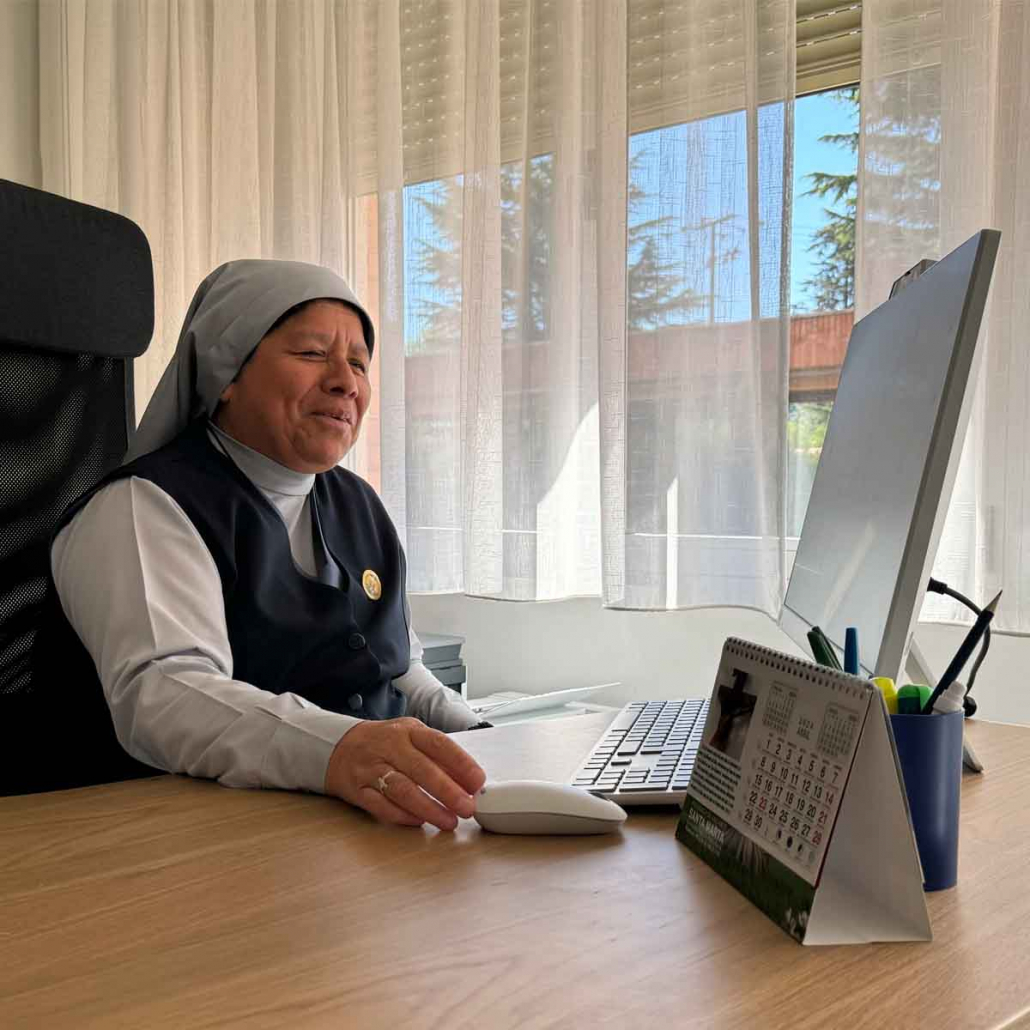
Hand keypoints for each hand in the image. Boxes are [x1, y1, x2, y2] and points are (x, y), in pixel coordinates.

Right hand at [324, 717, 485, 829]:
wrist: (338, 746)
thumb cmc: (385, 743)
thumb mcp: (412, 738)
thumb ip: (439, 758)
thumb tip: (470, 783)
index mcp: (408, 730)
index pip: (439, 744)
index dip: (461, 763)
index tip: (477, 782)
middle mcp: (389, 747)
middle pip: (421, 769)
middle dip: (448, 791)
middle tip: (467, 808)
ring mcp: (371, 768)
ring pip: (402, 790)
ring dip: (428, 808)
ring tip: (448, 821)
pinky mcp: (358, 790)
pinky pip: (381, 806)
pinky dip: (402, 816)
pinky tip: (419, 822)